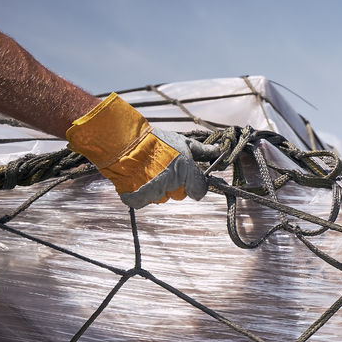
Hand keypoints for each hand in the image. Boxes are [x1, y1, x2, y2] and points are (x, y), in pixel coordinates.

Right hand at [66, 93, 215, 208]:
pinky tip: (136, 180)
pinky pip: (143, 201)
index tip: (187, 179)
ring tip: (147, 171)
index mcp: (186, 170)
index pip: (200, 190)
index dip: (194, 185)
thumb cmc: (155, 140)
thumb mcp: (181, 142)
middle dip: (173, 185)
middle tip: (162, 169)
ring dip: (156, 189)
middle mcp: (172, 182)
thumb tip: (218, 151)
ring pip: (161, 198)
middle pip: (180, 194)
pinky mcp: (137, 196)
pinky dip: (138, 195)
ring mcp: (154, 191)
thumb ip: (201, 151)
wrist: (123, 140)